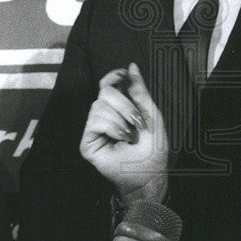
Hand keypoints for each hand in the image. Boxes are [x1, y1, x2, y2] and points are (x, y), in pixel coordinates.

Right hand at [79, 63, 168, 202]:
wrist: (149, 174)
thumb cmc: (153, 148)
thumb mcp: (151, 114)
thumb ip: (140, 90)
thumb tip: (131, 67)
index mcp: (119, 108)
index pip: (108, 84)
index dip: (113, 76)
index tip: (123, 75)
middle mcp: (105, 116)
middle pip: (104, 92)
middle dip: (125, 104)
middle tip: (137, 121)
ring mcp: (94, 129)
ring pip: (99, 105)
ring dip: (121, 118)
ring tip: (130, 134)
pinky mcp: (87, 142)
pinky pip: (95, 121)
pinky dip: (113, 127)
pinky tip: (121, 139)